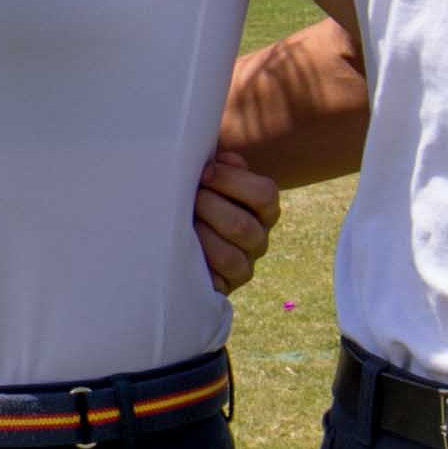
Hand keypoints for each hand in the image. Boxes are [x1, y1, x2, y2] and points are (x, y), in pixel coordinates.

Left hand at [193, 147, 286, 295]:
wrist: (183, 220)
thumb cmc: (198, 189)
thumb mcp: (211, 171)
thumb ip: (219, 162)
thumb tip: (221, 161)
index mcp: (265, 207)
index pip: (264, 194)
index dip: (231, 181)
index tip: (203, 173)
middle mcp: (259, 238)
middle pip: (243, 227)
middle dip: (210, 209)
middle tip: (191, 200)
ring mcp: (244, 266)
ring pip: (230, 258)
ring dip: (202, 238)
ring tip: (185, 225)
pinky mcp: (224, 287)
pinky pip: (216, 284)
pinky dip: (198, 267)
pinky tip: (183, 251)